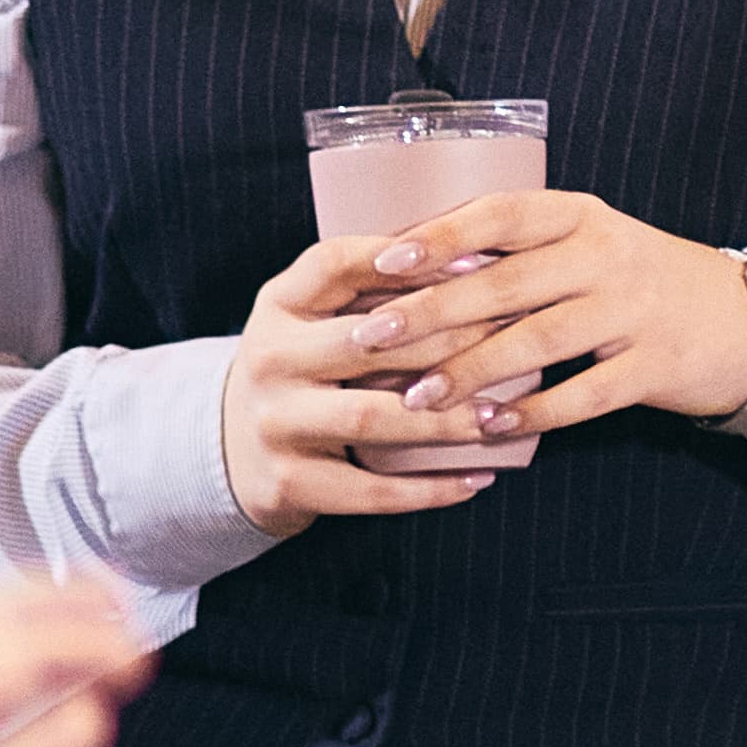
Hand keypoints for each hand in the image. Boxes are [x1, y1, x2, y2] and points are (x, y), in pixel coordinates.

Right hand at [212, 228, 536, 530]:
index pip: (335, 264)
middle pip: (365, 342)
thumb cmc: (305, 371)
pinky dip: (428, 489)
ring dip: (443, 419)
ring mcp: (274, 423)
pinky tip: (477, 481)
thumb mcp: (313, 319)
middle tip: (513, 340)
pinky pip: (369, 490)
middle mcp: (268, 359)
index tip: (477, 262)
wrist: (232, 452)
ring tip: (499, 416)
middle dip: (447, 340)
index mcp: (278, 304)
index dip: (403, 260)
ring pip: (371, 417)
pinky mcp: (287, 483)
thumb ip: (371, 291)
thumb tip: (478, 255)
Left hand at [356, 185, 746, 438]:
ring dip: (472, 371)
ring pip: (540, 339)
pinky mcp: (655, 367)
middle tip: (373, 337)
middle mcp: (607, 255)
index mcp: (581, 216)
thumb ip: (518, 251)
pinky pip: (585, 394)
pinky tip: (491, 427)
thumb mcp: (587, 244)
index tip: (385, 261)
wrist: (742, 321)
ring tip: (419, 397)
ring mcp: (635, 312)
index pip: (502, 213)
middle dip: (434, 311)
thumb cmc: (637, 281)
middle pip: (508, 281)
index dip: (440, 235)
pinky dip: (535, 412)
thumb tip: (413, 272)